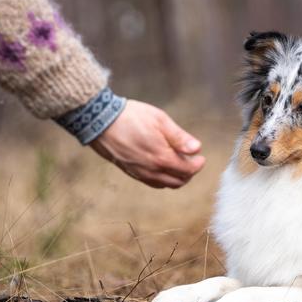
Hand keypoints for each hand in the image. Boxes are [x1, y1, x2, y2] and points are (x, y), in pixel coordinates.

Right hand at [89, 100, 205, 187]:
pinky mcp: (131, 172)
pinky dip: (163, 179)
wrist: (101, 121)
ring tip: (179, 163)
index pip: (187, 170)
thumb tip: (196, 149)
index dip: (197, 165)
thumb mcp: (160, 120)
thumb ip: (179, 137)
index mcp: (162, 157)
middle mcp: (152, 170)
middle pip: (178, 181)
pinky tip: (162, 167)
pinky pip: (152, 182)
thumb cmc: (131, 117)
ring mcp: (140, 173)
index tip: (200, 157)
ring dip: (176, 177)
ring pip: (165, 184)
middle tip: (192, 161)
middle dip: (189, 173)